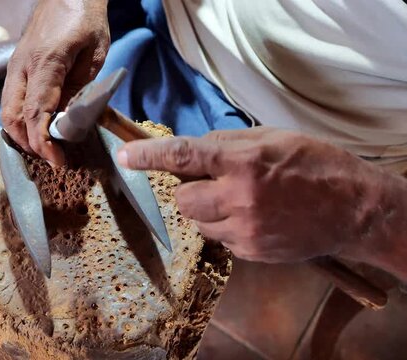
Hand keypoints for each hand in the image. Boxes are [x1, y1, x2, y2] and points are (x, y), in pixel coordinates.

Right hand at [1, 0, 109, 165]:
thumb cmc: (86, 19)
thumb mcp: (95, 54)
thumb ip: (79, 89)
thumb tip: (67, 122)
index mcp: (45, 63)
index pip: (35, 113)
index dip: (44, 143)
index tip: (57, 161)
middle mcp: (21, 67)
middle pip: (12, 118)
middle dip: (29, 144)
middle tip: (52, 158)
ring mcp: (14, 67)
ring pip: (6, 111)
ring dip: (22, 135)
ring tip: (45, 148)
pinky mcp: (14, 68)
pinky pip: (10, 101)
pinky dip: (19, 121)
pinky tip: (36, 129)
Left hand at [117, 127, 399, 263]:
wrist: (354, 209)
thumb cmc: (315, 164)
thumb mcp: (272, 138)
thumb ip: (227, 145)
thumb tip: (191, 151)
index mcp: (243, 162)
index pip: (182, 157)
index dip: (148, 156)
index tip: (125, 156)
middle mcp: (239, 197)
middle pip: (182, 200)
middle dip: (189, 191)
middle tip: (212, 182)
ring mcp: (245, 230)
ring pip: (198, 222)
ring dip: (207, 210)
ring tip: (240, 201)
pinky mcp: (250, 252)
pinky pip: (220, 239)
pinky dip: (227, 227)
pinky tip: (254, 218)